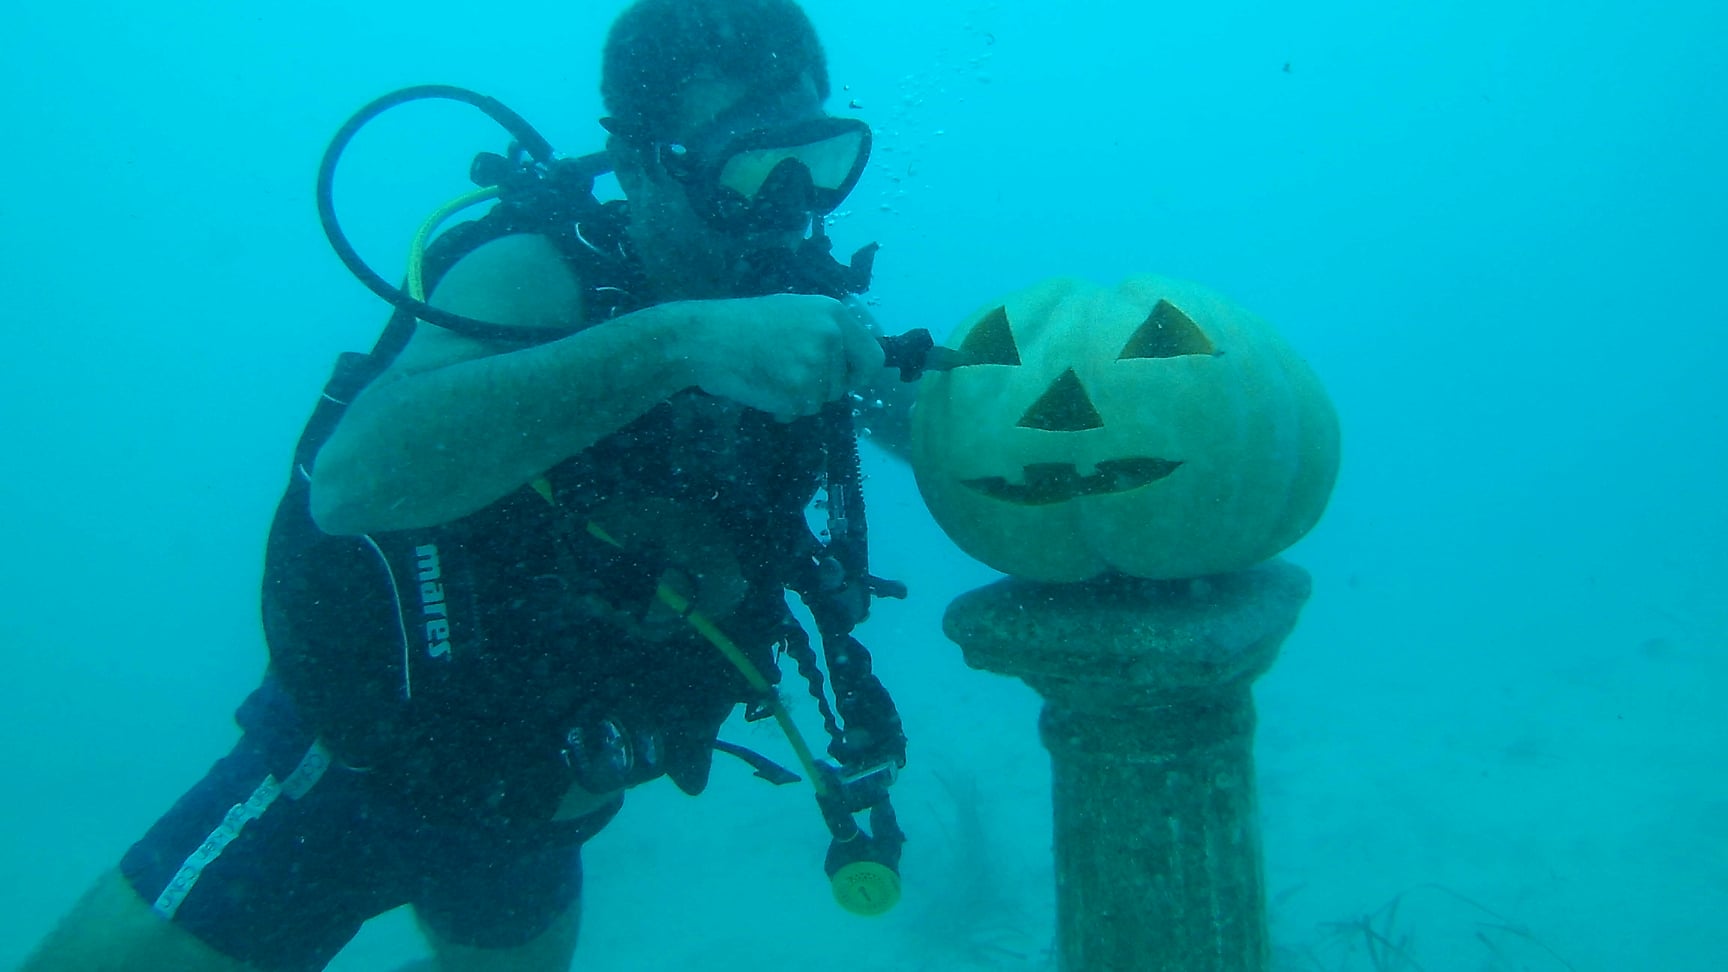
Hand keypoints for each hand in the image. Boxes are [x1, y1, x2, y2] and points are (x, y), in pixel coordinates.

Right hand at [672, 294, 885, 418]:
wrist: (707, 338)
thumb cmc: (744, 324)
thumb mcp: (794, 312)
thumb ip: (825, 333)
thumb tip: (848, 362)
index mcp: (834, 313)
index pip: (874, 357)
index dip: (859, 374)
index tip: (844, 380)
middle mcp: (831, 336)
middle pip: (845, 384)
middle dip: (821, 388)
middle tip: (788, 373)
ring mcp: (816, 363)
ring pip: (822, 400)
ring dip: (799, 398)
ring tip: (770, 375)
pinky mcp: (799, 388)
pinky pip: (802, 410)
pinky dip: (784, 407)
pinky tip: (763, 387)